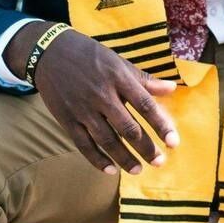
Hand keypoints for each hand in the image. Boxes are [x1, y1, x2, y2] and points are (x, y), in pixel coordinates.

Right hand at [5, 21, 178, 174]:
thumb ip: (144, 80)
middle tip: (159, 162)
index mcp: (118, 78)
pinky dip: (97, 159)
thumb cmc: (90, 56)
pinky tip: (110, 170)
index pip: (145, 105)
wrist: (49, 52)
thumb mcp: (118, 62)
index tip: (173, 142)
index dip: (161, 125)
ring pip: (107, 140)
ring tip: (138, 170)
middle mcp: (102, 94)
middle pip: (128, 127)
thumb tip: (172, 89)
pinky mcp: (66, 119)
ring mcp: (83, 108)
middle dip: (145, 148)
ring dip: (124, 158)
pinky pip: (83, 144)